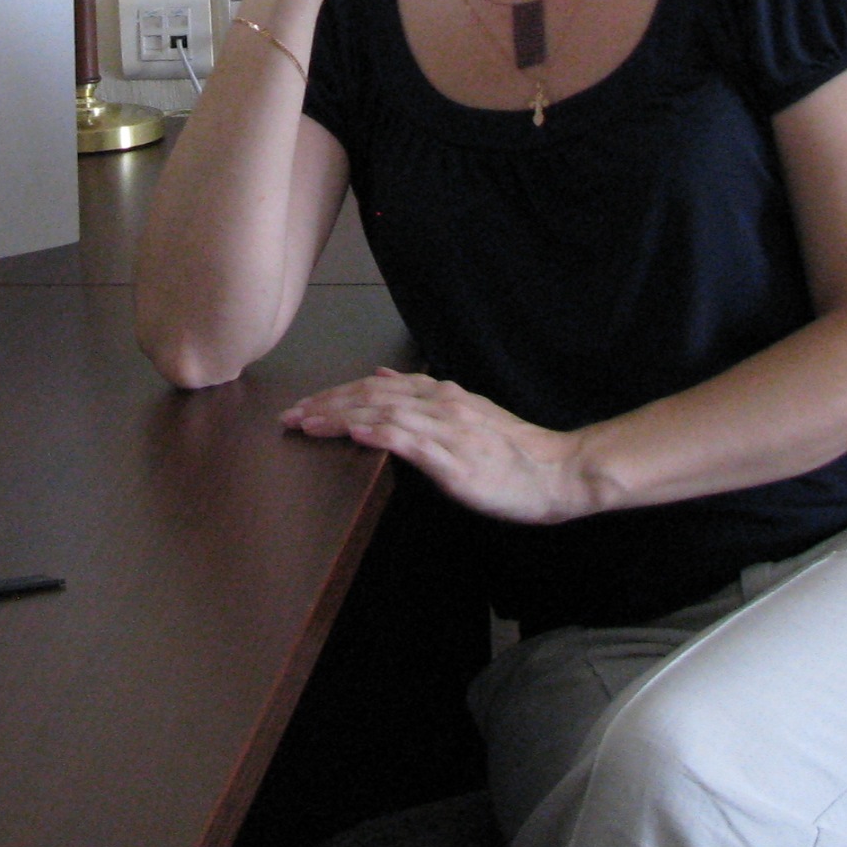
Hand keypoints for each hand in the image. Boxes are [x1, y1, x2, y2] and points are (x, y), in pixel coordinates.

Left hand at [281, 369, 591, 524]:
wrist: (557, 470)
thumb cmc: (514, 450)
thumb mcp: (466, 412)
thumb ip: (422, 395)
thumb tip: (381, 375)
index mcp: (440, 395)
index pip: (375, 388)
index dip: (336, 395)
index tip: (304, 406)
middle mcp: (440, 405)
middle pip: (370, 399)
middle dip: (325, 406)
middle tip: (288, 417)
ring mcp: (447, 431)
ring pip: (383, 416)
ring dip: (340, 419)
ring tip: (306, 424)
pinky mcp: (455, 460)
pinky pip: (412, 443)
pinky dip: (381, 435)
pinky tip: (356, 435)